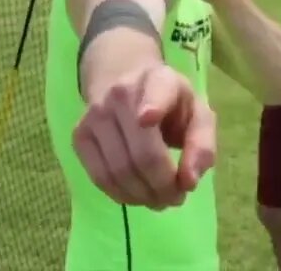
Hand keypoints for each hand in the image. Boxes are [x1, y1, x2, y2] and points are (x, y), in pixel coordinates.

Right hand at [73, 64, 216, 209]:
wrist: (126, 85)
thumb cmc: (170, 106)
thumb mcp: (198, 116)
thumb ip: (201, 146)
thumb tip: (188, 182)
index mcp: (159, 81)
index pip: (155, 92)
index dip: (151, 105)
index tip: (148, 118)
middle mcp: (121, 93)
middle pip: (141, 153)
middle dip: (162, 186)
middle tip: (176, 198)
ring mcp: (95, 114)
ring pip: (118, 170)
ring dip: (143, 196)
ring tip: (159, 200)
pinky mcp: (79, 135)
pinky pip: (99, 177)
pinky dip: (121, 195)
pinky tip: (136, 195)